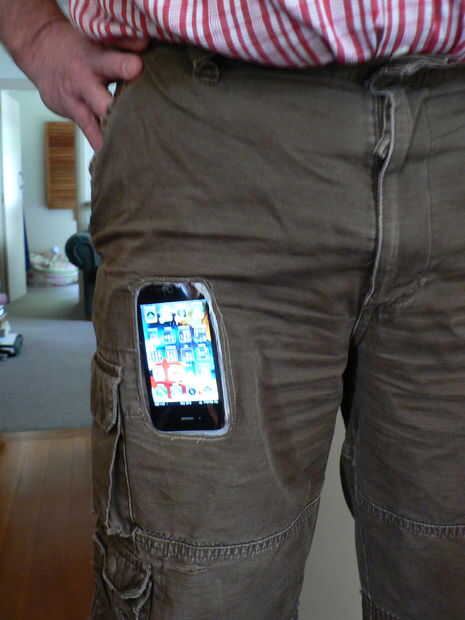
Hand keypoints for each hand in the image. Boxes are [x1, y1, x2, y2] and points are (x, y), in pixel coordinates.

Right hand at [18, 19, 148, 149]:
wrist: (41, 51)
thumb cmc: (80, 47)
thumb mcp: (98, 39)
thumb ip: (124, 43)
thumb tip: (147, 42)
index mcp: (94, 60)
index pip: (111, 62)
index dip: (124, 66)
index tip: (137, 69)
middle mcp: (84, 83)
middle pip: (104, 102)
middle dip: (120, 115)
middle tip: (141, 126)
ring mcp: (77, 102)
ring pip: (97, 123)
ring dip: (113, 136)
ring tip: (132, 151)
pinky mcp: (74, 116)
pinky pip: (90, 134)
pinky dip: (102, 145)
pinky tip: (115, 159)